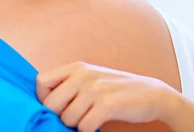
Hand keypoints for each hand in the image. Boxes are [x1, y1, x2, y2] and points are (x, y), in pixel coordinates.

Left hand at [37, 62, 176, 131]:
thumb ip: (69, 84)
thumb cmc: (117, 89)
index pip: (41, 81)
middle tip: (75, 118)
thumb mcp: (91, 78)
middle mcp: (82, 75)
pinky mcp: (107, 105)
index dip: (44, 98)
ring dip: (76, 125)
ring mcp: (95, 89)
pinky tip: (97, 126)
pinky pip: (84, 126)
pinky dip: (88, 131)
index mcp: (76, 67)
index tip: (57, 107)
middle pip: (50, 104)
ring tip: (89, 119)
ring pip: (67, 118)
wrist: (152, 94)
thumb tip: (44, 102)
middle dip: (59, 116)